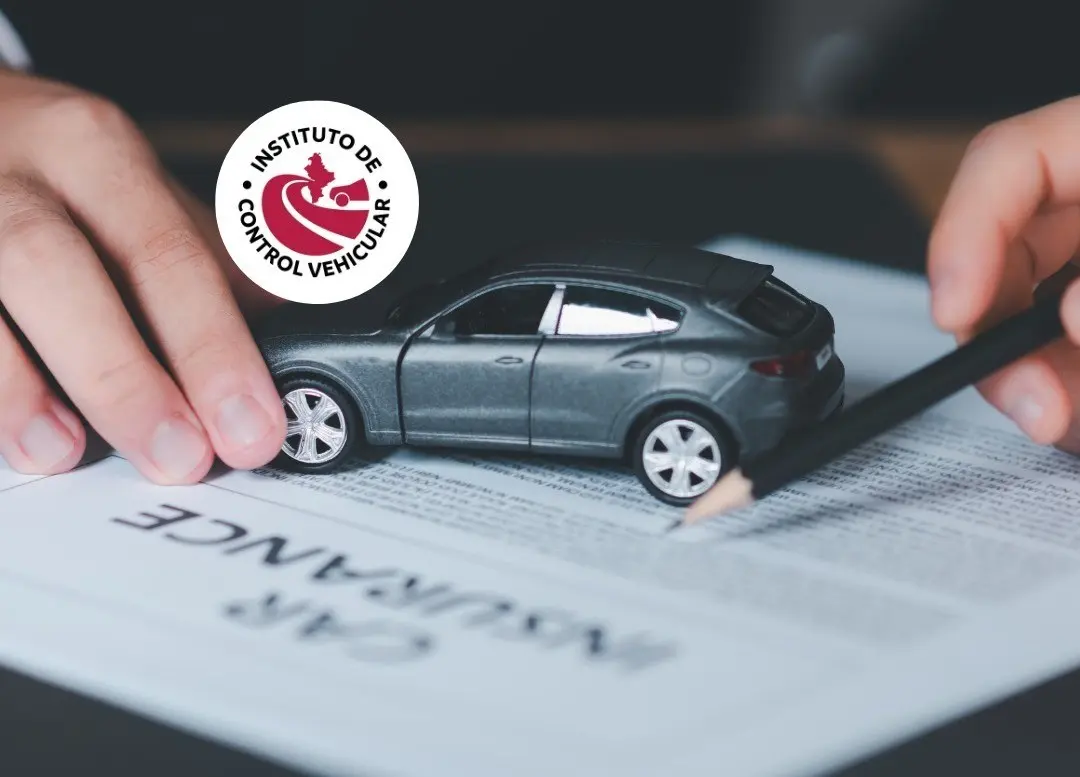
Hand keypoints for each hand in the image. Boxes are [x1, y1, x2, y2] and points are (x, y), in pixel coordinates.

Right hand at [0, 69, 286, 481]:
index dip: (212, 348)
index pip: (165, 254)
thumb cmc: (61, 179)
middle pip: (55, 268)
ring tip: (64, 454)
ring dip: (17, 388)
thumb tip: (299, 335)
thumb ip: (213, 265)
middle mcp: (10, 174)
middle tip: (179, 458)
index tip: (250, 426)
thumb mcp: (140, 196)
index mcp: (96, 152)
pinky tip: (8, 438)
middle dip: (123, 375)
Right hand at [928, 95, 1079, 448]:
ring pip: (1025, 327)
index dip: (962, 234)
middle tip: (1028, 401)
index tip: (955, 311)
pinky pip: (1061, 365)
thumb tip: (1072, 312)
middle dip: (996, 339)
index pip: (1006, 161)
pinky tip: (1073, 420)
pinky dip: (1061, 400)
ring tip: (1057, 422)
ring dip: (1031, 385)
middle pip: (1001, 260)